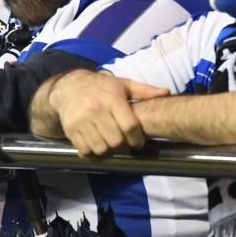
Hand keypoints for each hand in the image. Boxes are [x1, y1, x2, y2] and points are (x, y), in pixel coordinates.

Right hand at [31, 69, 168, 156]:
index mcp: (112, 99)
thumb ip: (144, 90)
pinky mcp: (71, 130)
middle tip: (124, 144)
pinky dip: (93, 152)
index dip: (137, 139)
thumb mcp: (122, 84)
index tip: (138, 142)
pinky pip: (85, 150)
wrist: (68, 87)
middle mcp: (96, 110)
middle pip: (116, 141)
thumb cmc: (100, 86)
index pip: (129, 126)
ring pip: (101, 148)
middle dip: (123, 146)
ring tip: (111, 144)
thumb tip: (167, 92)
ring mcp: (82, 121)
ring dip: (108, 150)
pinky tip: (97, 144)